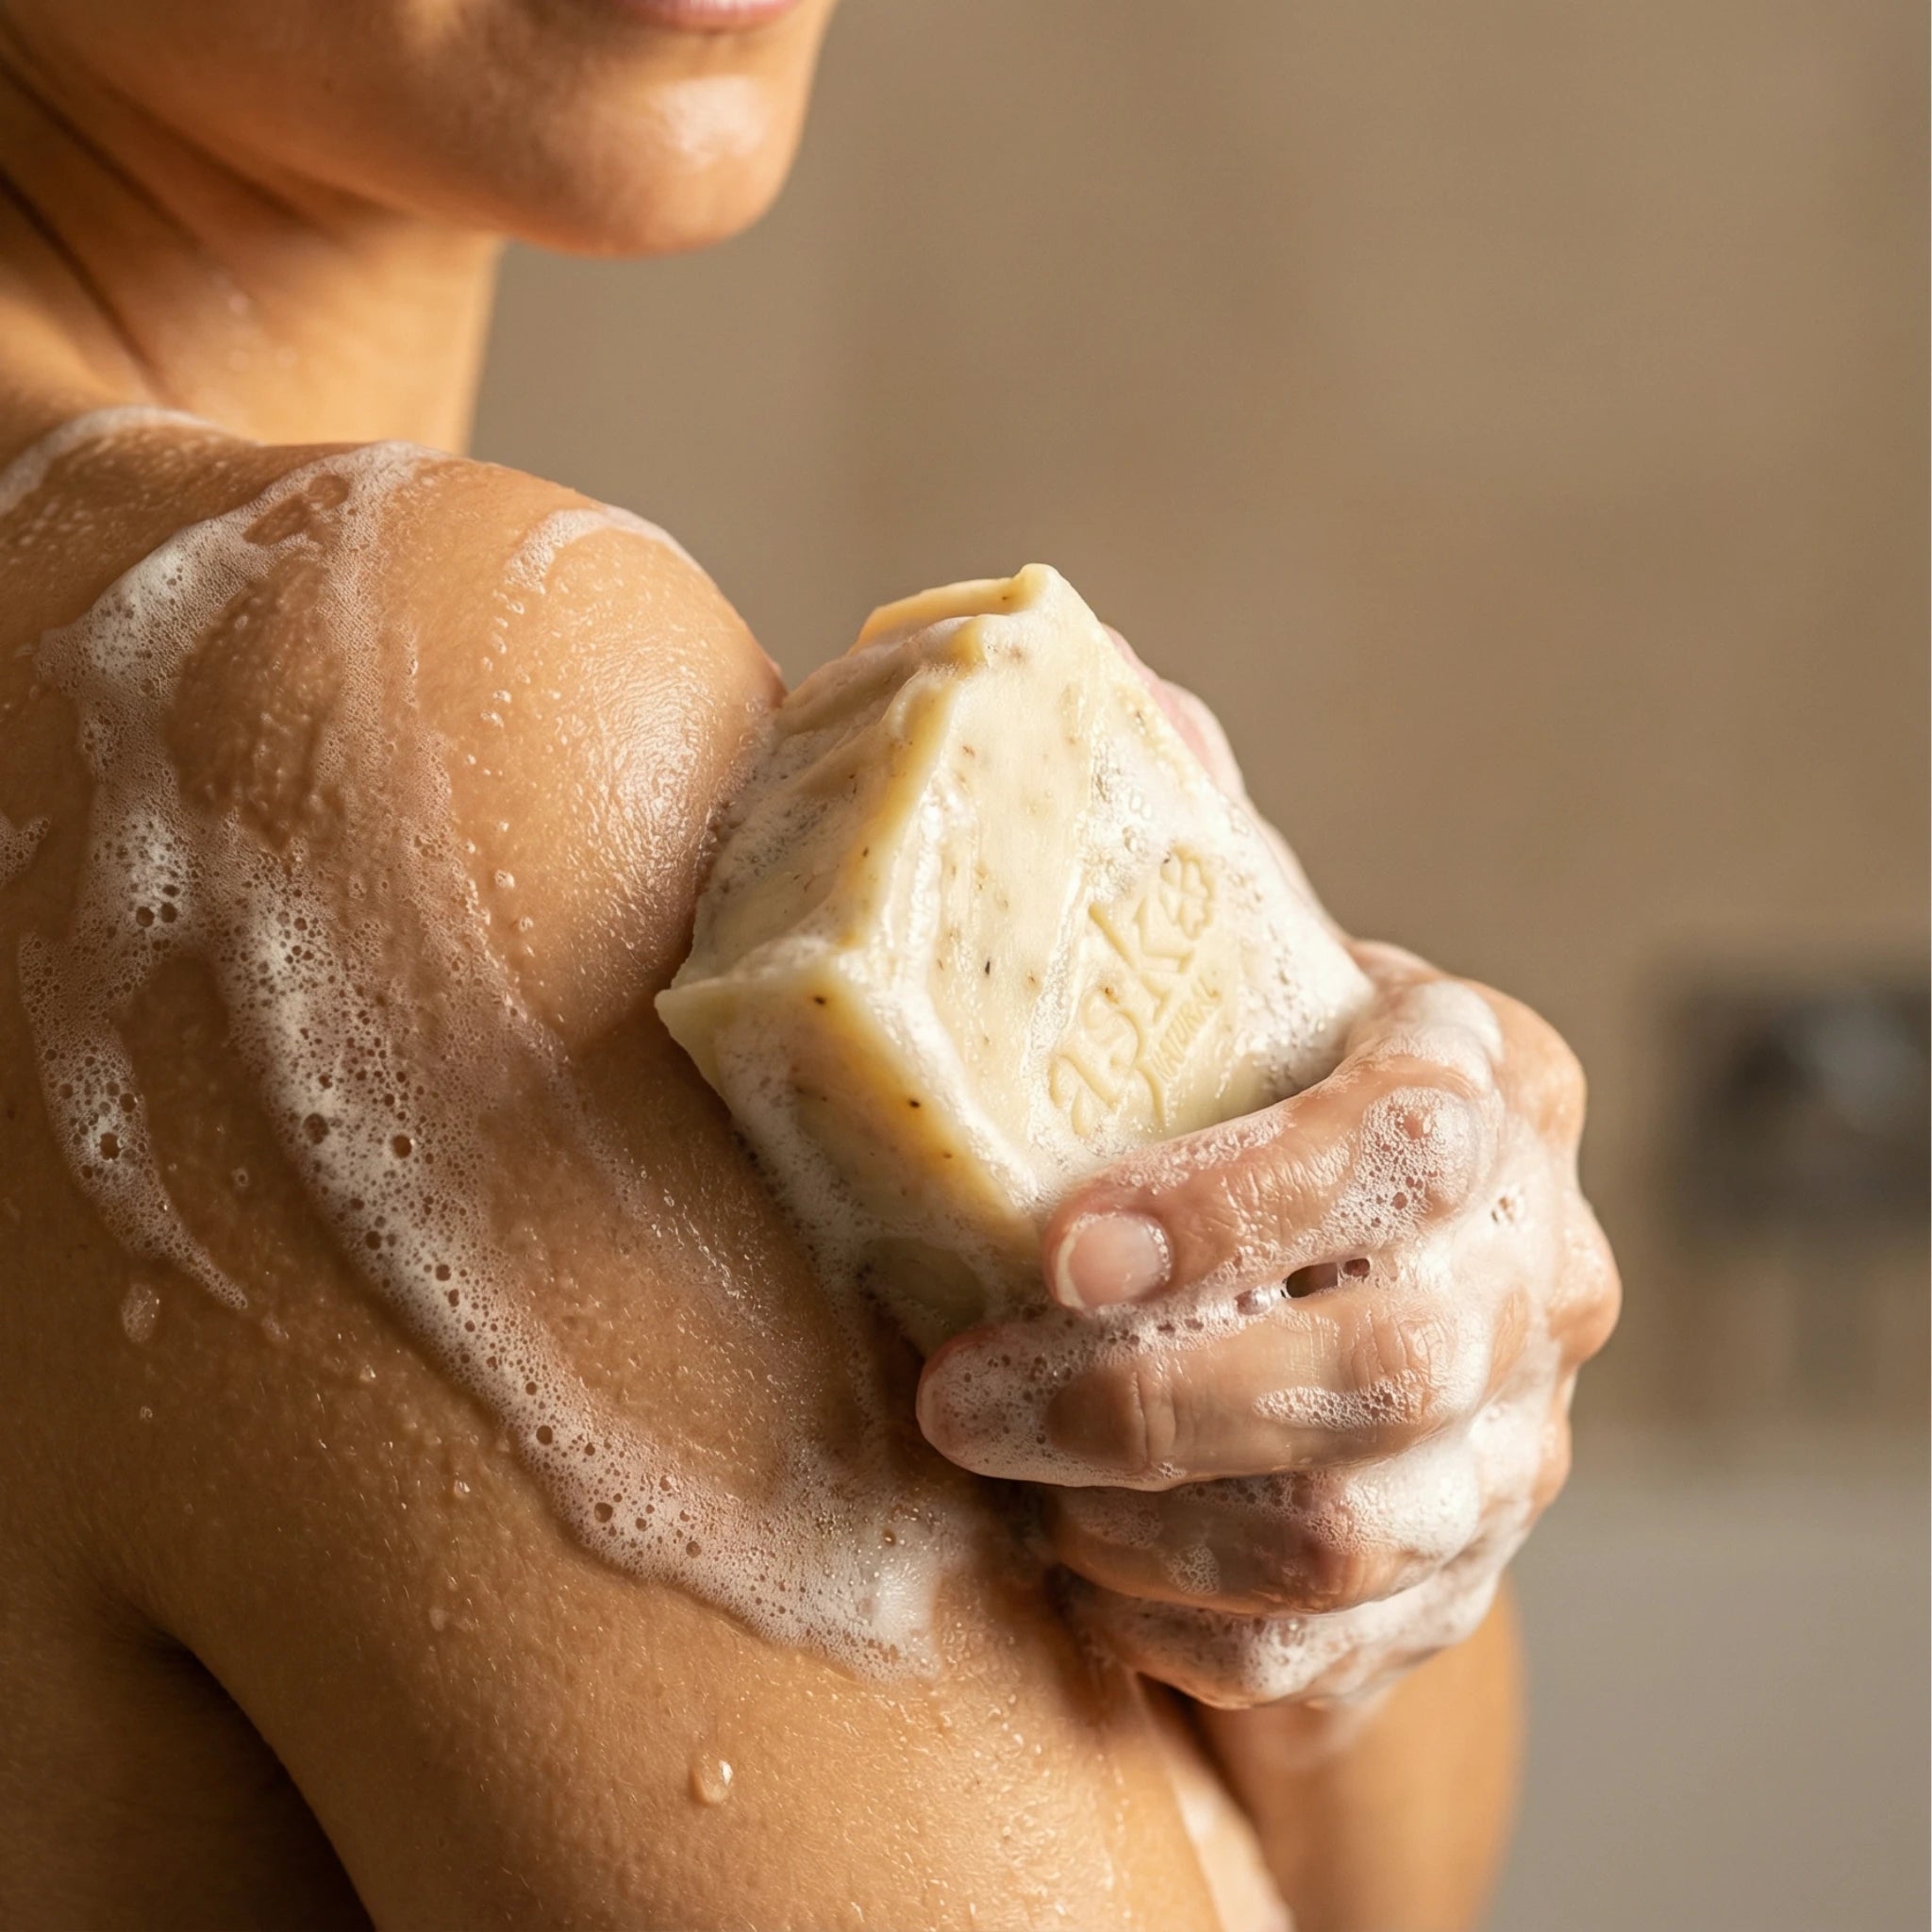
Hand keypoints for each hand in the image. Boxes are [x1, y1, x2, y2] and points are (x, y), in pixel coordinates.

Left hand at [915, 659, 1619, 1708]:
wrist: (1329, 1308)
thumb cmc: (1250, 1110)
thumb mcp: (1231, 979)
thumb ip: (1185, 852)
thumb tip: (1108, 683)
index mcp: (1488, 1092)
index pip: (1407, 1143)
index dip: (1243, 1201)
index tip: (1060, 1243)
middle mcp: (1533, 1273)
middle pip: (1387, 1362)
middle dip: (1148, 1398)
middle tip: (956, 1395)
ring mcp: (1511, 1445)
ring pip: (1350, 1530)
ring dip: (1140, 1520)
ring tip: (996, 1475)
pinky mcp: (1454, 1579)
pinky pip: (1319, 1646)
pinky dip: (1170, 1620)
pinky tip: (1072, 1563)